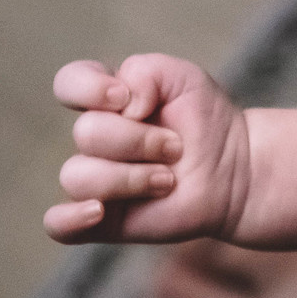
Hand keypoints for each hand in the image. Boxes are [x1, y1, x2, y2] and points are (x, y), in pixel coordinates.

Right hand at [46, 54, 250, 243]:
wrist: (238, 169)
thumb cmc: (206, 121)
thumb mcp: (185, 77)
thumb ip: (146, 71)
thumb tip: (122, 104)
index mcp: (108, 101)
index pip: (69, 83)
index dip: (89, 88)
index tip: (126, 98)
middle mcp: (95, 140)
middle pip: (86, 132)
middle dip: (140, 139)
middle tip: (176, 147)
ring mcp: (95, 181)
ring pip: (78, 177)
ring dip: (132, 177)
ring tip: (168, 180)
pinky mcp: (100, 220)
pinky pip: (58, 225)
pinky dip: (70, 219)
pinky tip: (99, 211)